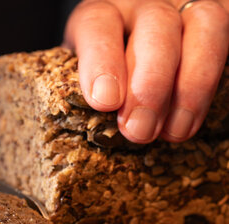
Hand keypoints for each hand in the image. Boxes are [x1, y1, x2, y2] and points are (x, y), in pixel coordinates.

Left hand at [64, 0, 228, 142]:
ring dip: (190, 86)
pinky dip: (213, 83)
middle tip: (139, 131)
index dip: (101, 62)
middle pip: (156, 27)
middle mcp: (145, 3)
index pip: (98, 23)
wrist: (138, 51)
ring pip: (203, 27)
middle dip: (150, 85)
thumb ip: (89, 86)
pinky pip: (227, 40)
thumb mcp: (88, 73)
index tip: (104, 102)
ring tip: (173, 132)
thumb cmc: (108, 72)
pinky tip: (193, 118)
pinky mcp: (218, 17)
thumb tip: (94, 120)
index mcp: (104, 11)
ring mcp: (187, 5)